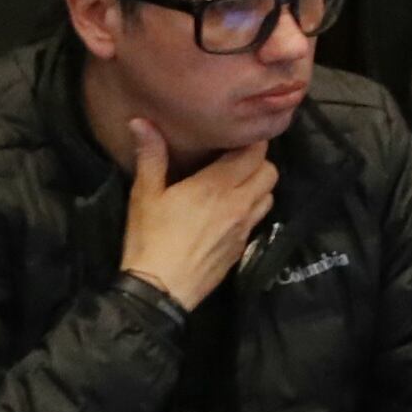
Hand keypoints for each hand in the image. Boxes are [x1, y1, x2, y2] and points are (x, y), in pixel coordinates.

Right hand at [120, 121, 274, 312]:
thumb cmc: (150, 238)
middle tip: (234, 159)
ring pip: (270, 194)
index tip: (235, 137)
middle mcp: (240, 203)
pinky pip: (260, 218)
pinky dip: (253, 208)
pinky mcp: (244, 246)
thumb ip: (150, 156)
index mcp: (217, 185)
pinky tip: (231, 210)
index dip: (251, 141)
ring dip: (259, 185)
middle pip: (269, 171)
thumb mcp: (145, 194)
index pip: (255, 152)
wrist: (161, 289)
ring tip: (236, 183)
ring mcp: (246, 227)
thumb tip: (141, 121)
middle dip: (258, 161)